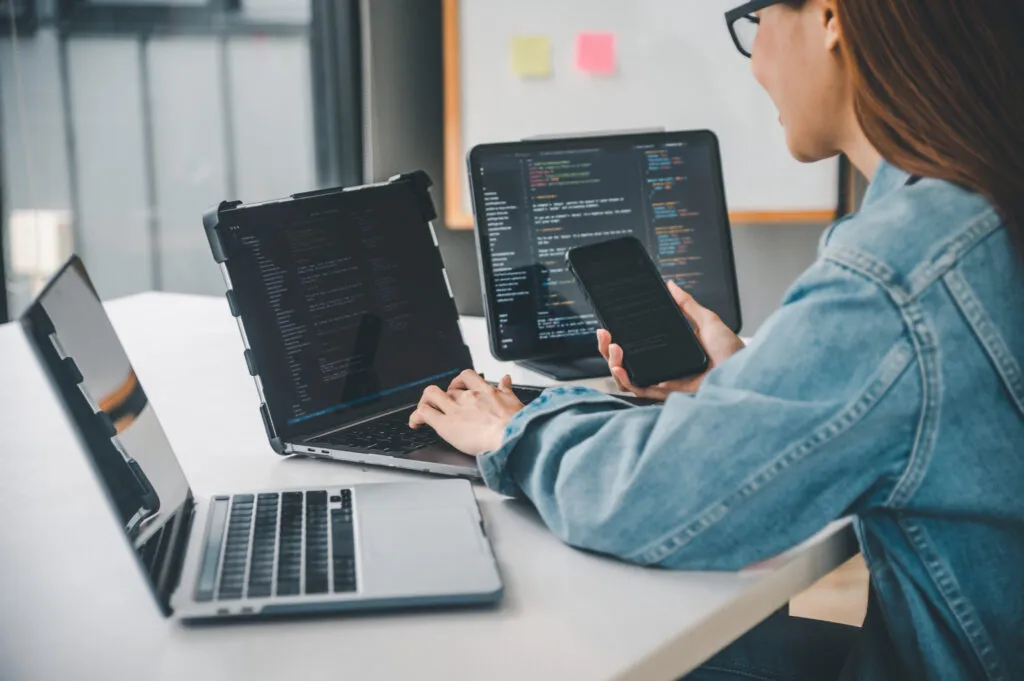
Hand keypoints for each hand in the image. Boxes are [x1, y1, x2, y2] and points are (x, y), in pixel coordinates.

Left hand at [408, 370, 524, 455]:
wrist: (511, 436)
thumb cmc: (516, 424)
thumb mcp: (515, 400)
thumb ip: (506, 389)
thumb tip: (506, 379)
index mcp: (484, 391)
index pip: (466, 377)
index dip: (459, 383)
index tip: (458, 389)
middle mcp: (467, 397)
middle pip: (448, 389)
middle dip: (444, 396)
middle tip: (443, 405)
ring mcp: (454, 409)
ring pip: (431, 394)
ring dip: (426, 401)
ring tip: (425, 410)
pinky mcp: (445, 424)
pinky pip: (423, 413)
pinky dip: (416, 416)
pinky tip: (415, 423)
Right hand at [597, 280, 744, 399]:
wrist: (745, 371)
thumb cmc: (733, 352)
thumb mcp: (707, 321)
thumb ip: (687, 304)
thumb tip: (672, 285)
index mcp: (668, 352)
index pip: (635, 347)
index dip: (618, 338)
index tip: (609, 325)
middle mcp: (662, 368)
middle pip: (625, 363)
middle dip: (607, 349)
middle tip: (605, 334)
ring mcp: (663, 381)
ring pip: (627, 378)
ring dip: (613, 363)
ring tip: (613, 347)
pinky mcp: (668, 394)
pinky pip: (640, 390)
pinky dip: (626, 380)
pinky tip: (620, 368)